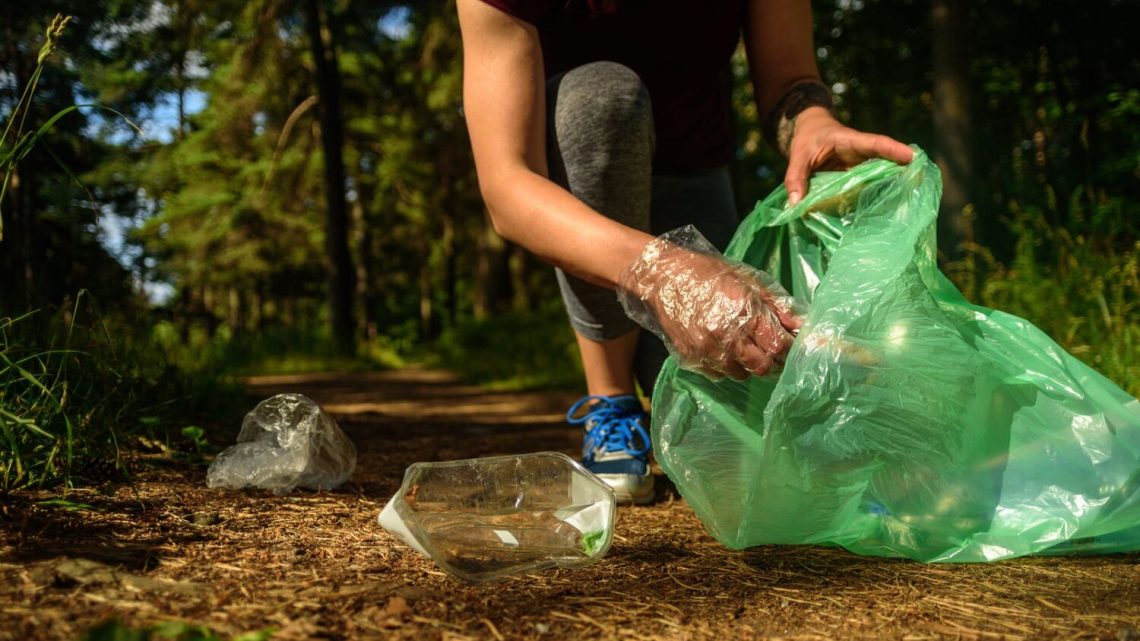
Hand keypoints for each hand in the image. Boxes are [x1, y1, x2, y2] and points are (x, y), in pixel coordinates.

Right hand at [618, 226, 802, 379]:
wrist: (663, 278)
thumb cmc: (709, 274)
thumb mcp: (748, 281)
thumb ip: (777, 306)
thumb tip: (802, 326)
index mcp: (744, 312)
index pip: (778, 346)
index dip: (789, 349)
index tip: (790, 345)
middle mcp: (725, 336)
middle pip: (762, 367)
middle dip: (772, 361)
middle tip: (770, 349)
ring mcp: (706, 351)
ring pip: (741, 375)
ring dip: (748, 364)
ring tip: (743, 345)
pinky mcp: (691, 359)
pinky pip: (719, 374)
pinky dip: (726, 365)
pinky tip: (722, 347)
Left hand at [784, 107, 913, 205]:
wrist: (812, 133)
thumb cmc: (808, 140)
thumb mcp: (798, 156)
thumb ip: (796, 178)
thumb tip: (795, 204)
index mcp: (850, 141)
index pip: (875, 143)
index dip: (893, 150)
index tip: (912, 156)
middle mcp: (862, 153)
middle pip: (887, 159)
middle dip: (904, 168)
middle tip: (921, 181)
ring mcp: (863, 165)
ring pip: (883, 173)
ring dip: (895, 183)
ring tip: (912, 198)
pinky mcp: (860, 176)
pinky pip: (872, 184)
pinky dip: (879, 194)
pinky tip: (887, 209)